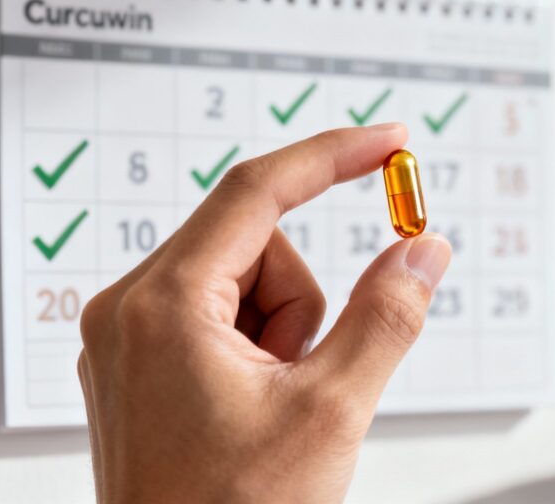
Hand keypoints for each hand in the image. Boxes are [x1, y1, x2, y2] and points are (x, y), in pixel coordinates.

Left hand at [77, 124, 451, 503]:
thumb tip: (422, 249)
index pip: (255, 192)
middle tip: (304, 375)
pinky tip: (254, 405)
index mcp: (161, 307)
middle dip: (300, 303)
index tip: (389, 142)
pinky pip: (223, 317)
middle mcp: (131, 310)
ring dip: (283, 333)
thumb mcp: (330, 412)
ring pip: (245, 284)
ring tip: (275, 402)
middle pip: (256, 246)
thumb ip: (385, 317)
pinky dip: (260, 348)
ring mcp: (134, 338)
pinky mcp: (146, 362)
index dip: (332, 158)